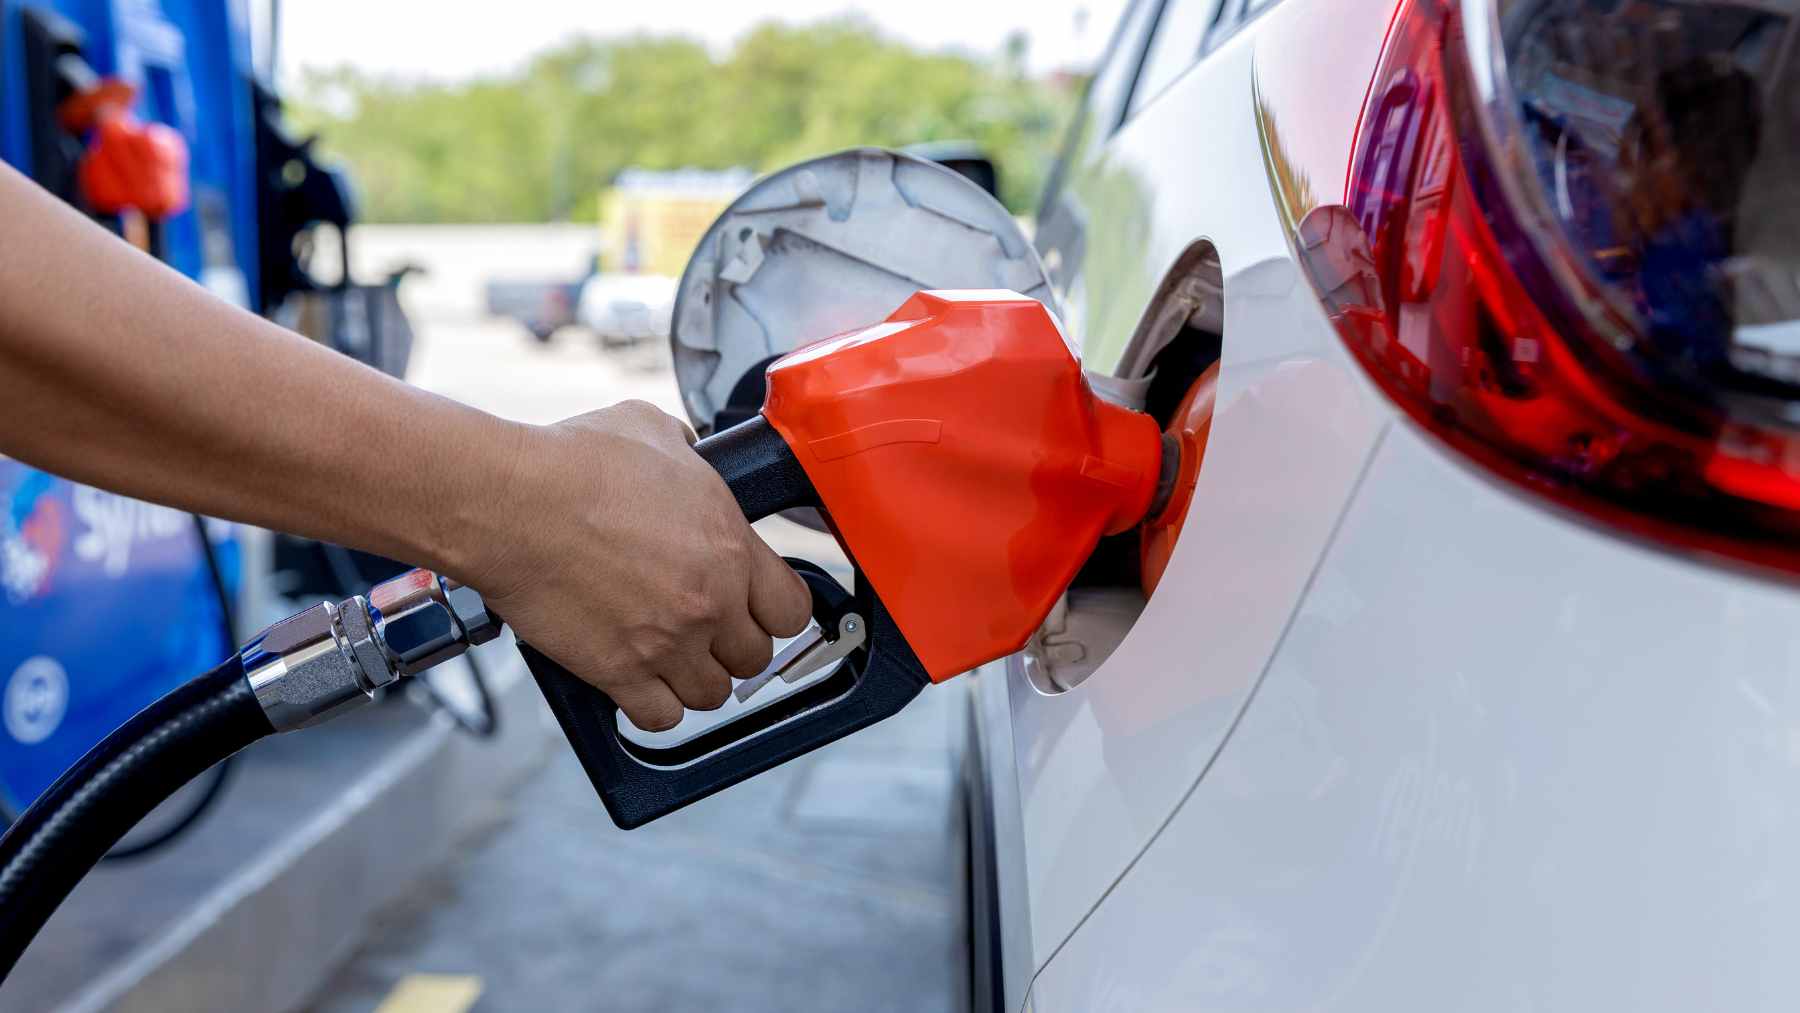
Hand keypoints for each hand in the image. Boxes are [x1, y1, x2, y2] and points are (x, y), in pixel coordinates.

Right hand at [466, 401, 811, 730]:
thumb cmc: (573, 463)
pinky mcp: (619, 672)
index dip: (775, 611)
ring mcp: (666, 642)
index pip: (791, 609)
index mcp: (730, 546)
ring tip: (673, 656)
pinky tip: (641, 682)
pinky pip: (661, 717)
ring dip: (696, 678)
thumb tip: (691, 456)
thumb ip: (689, 454)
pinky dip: (654, 706)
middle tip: (707, 630)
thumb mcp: (654, 432)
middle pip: (754, 657)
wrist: (509, 502)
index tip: (758, 609)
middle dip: (733, 645)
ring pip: (712, 694)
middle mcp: (709, 601)